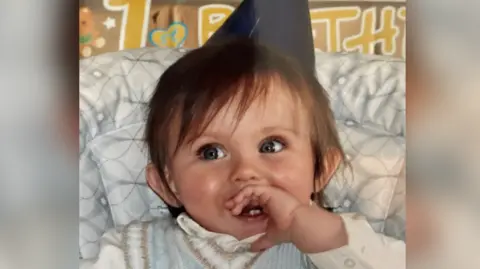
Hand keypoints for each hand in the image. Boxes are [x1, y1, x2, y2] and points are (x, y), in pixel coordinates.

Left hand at [226, 185, 347, 252]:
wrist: (297, 226)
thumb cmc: (287, 230)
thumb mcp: (270, 237)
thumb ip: (261, 241)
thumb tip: (252, 249)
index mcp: (269, 205)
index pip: (252, 203)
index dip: (242, 207)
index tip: (233, 214)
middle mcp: (268, 197)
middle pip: (248, 195)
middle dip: (237, 201)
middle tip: (229, 209)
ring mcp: (268, 192)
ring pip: (248, 190)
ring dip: (238, 198)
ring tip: (232, 207)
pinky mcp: (268, 190)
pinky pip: (251, 188)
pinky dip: (243, 194)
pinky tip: (238, 202)